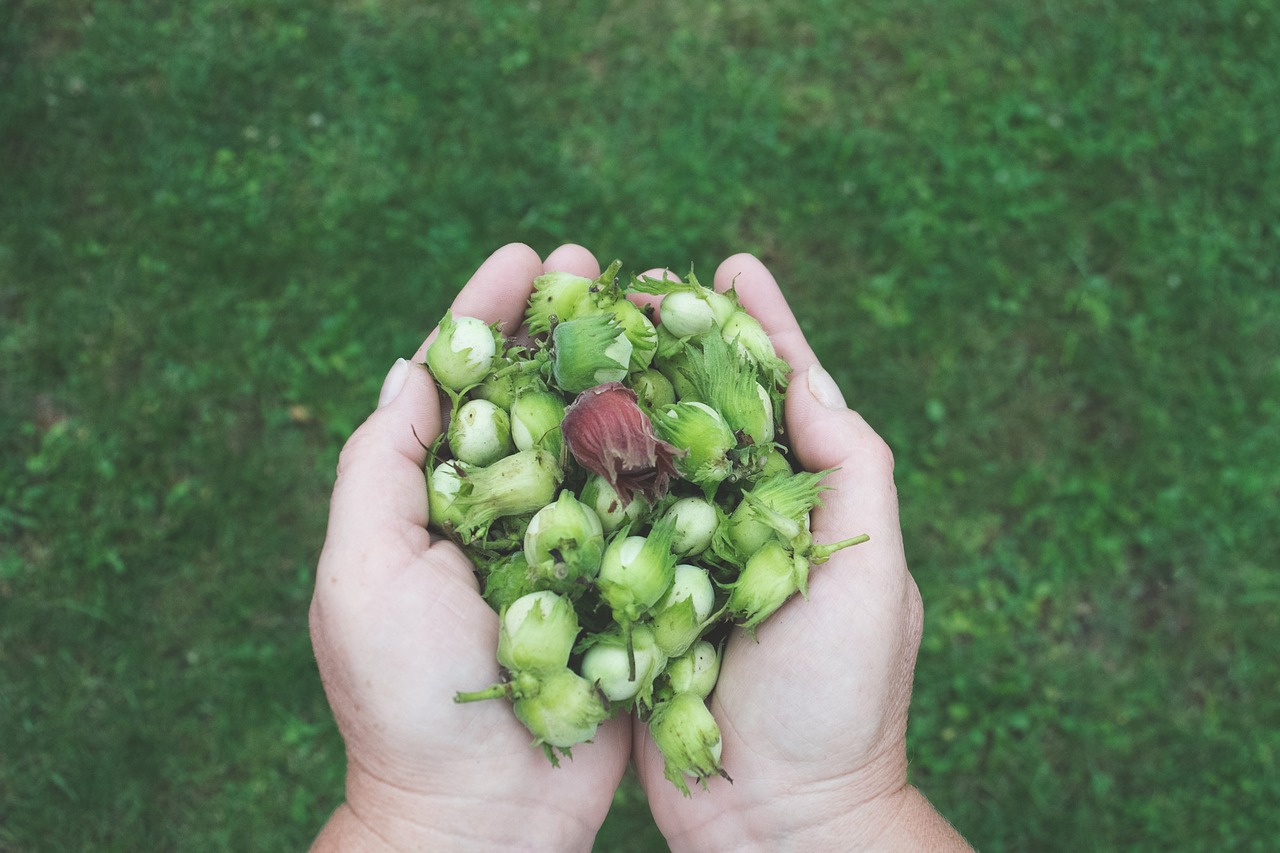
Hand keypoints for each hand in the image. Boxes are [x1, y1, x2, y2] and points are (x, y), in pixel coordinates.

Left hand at [309, 244, 630, 851]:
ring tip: (652, 313)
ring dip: (622, 375)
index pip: (460, 383)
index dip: (487, 313)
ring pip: (597, 442)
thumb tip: (413, 365)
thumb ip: (383, 465)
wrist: (479, 816)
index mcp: (434, 500)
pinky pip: (646, 509)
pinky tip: (695, 403)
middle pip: (536, 396)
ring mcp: (565, 548)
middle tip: (596, 264)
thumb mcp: (362, 571)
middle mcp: (501, 513)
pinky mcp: (620, 587)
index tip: (526, 257)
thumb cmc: (402, 696)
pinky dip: (667, 455)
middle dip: (562, 326)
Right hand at [633, 255, 970, 850]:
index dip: (761, 325)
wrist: (776, 822)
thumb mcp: (869, 575)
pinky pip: (609, 523)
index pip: (785, 394)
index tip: (732, 264)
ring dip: (624, 397)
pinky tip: (553, 430)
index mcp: (810, 504)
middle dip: (675, 345)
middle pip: (708, 412)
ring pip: (653, 459)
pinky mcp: (640, 599)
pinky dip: (586, 474)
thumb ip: (851, 471)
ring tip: (587, 338)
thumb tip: (809, 378)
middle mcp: (748, 521)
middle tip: (633, 286)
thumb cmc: (838, 702)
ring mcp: (690, 558)